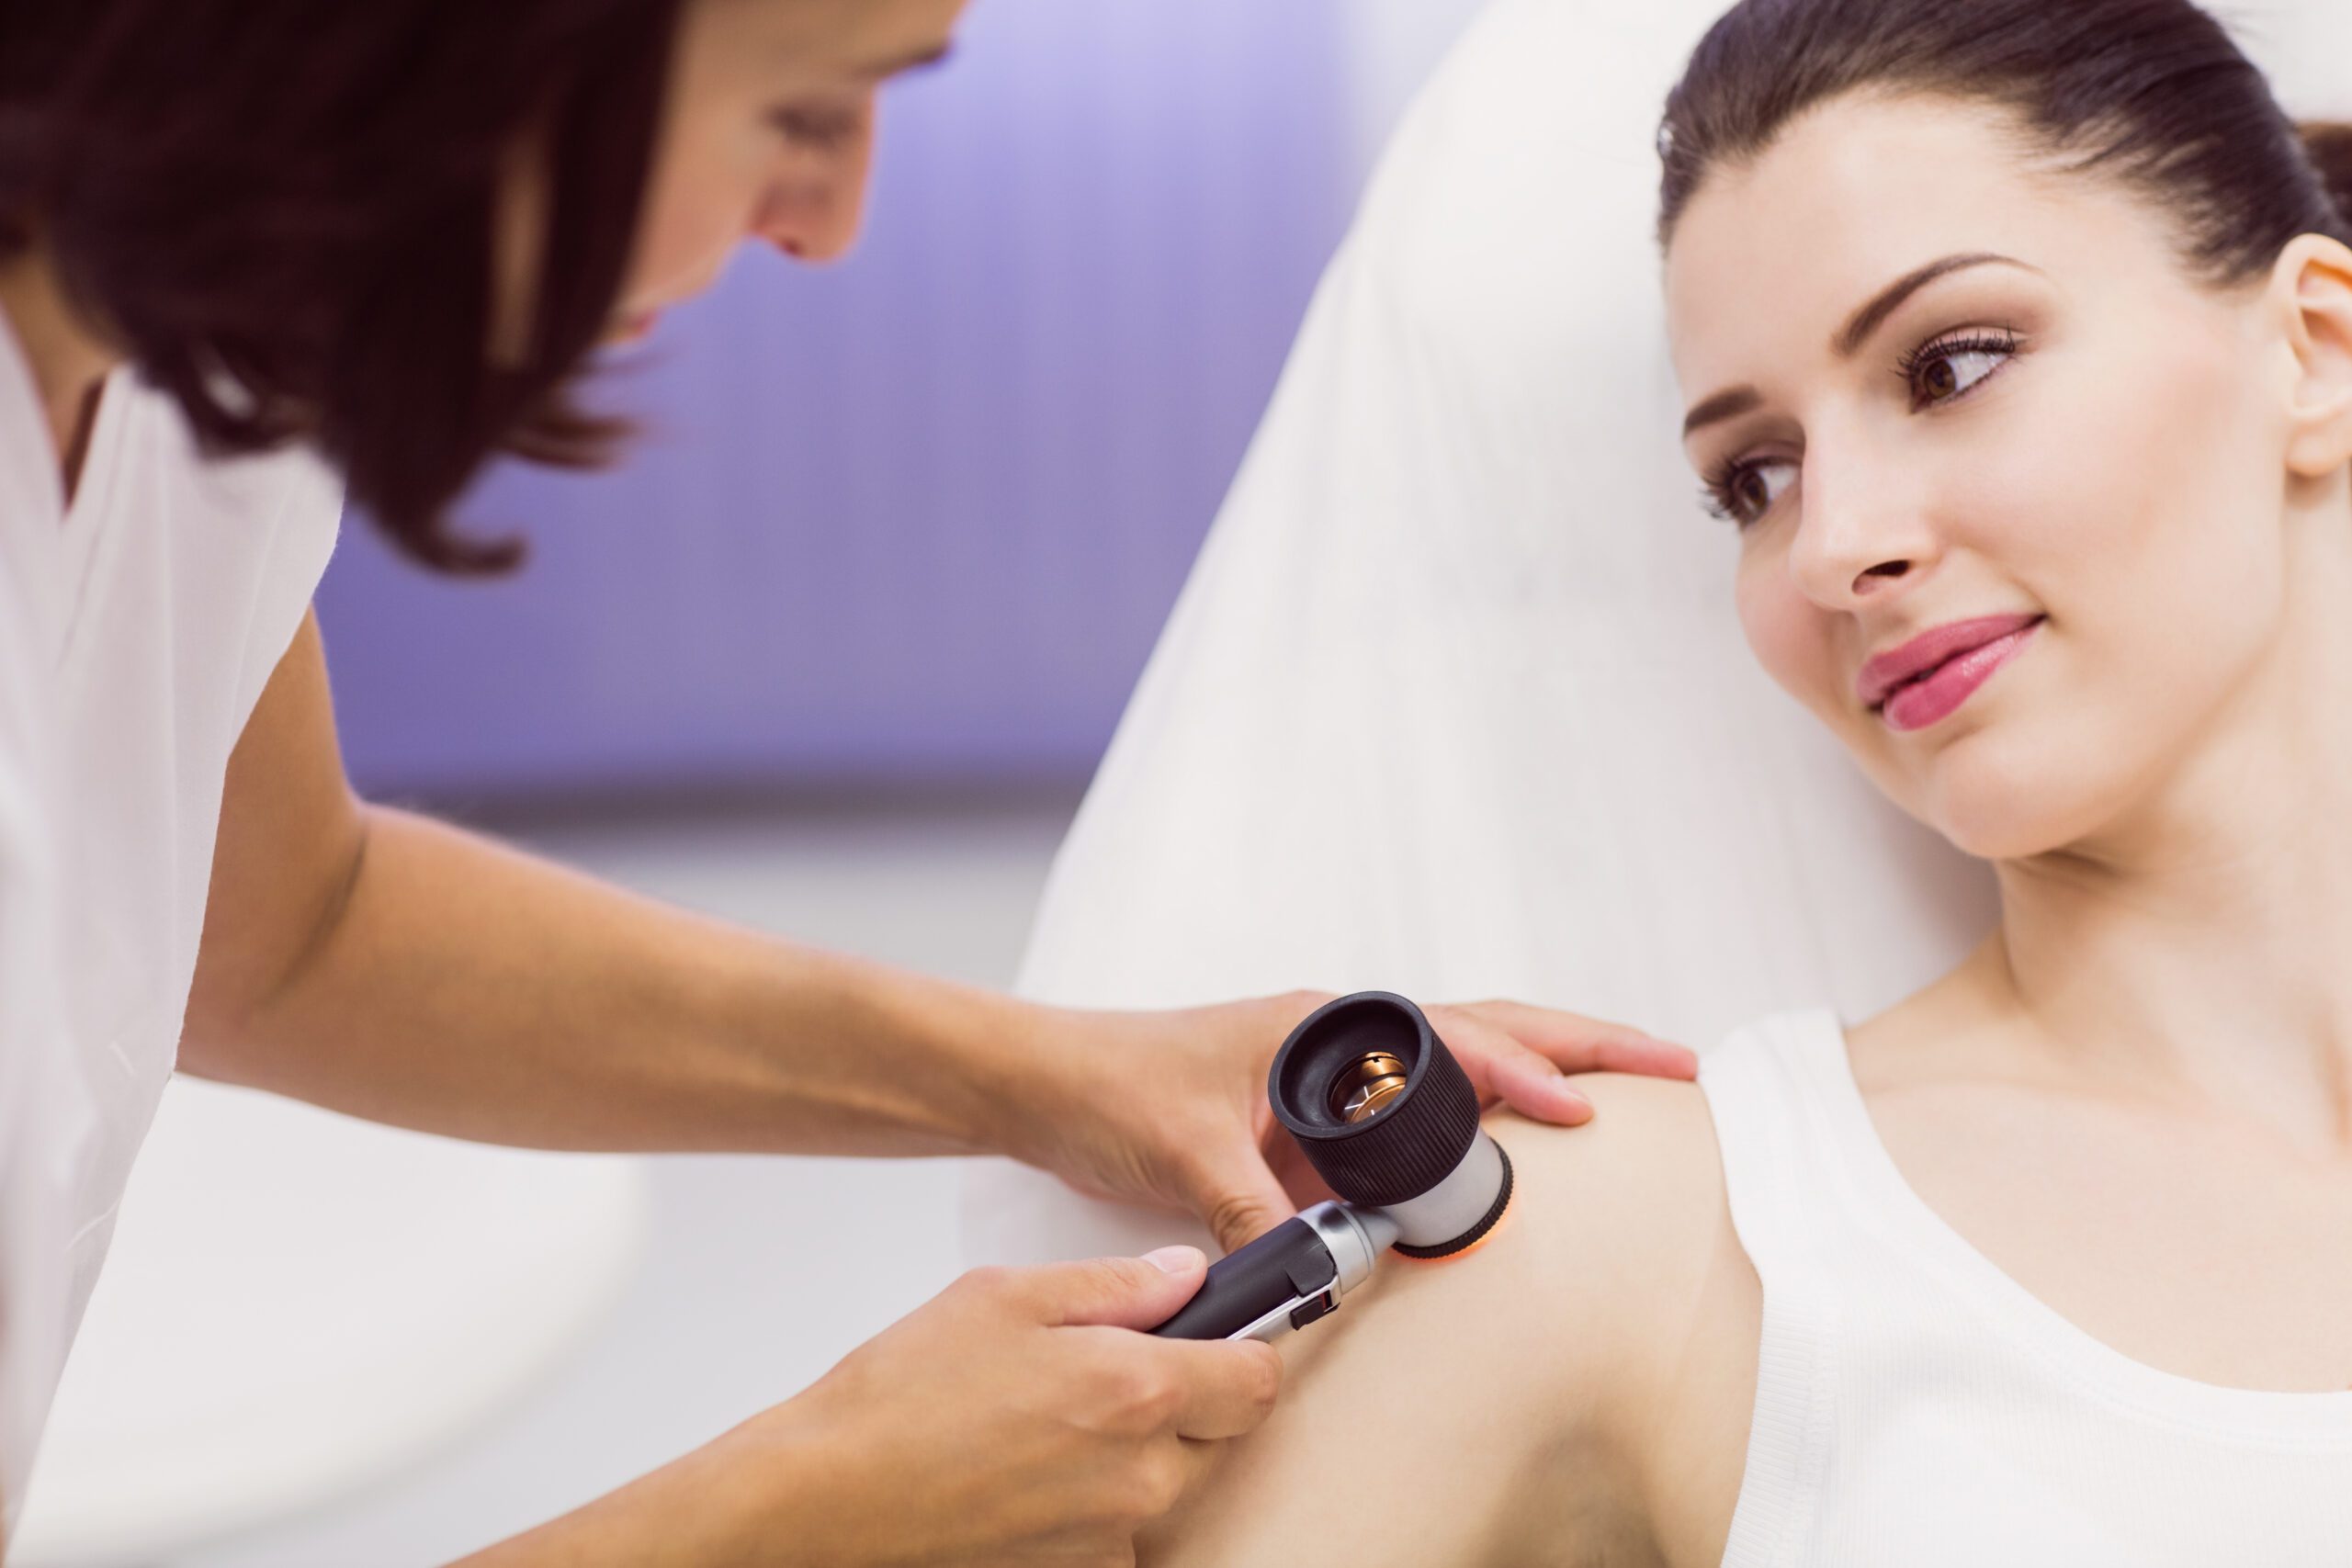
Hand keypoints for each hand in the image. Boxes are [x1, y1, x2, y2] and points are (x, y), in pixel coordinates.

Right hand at [460, 1250, 1269, 1566]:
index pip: (1259, 1377)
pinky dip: (1092, 1501)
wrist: (828, 1498)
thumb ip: (1115, 1284)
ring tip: (1049, 1422)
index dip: (1243, 1348)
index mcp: (1136, 1389)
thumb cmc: (901, 1394)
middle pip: (1222, 1435)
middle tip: (1109, 1370)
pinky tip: (1028, 1471)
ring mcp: (1111, 1535)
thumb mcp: (1008, 1295)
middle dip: (1187, 1400)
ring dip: (1137, 1453)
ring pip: (1170, 1485)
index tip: (1217, 1335)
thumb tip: (1185, 1273)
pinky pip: (1119, 1530)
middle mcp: (1140, 1474)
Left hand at [1013, 993, 1698, 1254]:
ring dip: (1547, 1070)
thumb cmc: (1109, 1088)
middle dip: (1586, 1045)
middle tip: (1676, 1067)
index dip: (1530, 1074)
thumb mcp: (1183, 1153)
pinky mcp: (1318, 1115)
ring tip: (1628, 1096)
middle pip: (1490, 1028)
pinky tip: (1519, 1147)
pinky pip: (1421, 1113)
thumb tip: (1312, 1272)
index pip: (1456, 1040)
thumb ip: (1250, 1212)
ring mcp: (1337, 1073)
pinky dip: (1483, 1117)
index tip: (1593, 1113)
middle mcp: (1343, 1038)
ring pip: (1467, 1058)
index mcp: (1324, 1028)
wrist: (1047, 1081)